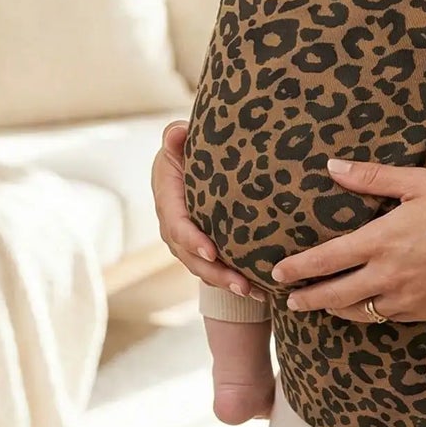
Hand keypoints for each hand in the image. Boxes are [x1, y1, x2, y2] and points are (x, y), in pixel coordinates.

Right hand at [151, 120, 260, 298]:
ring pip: (203, 268)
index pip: (177, 225)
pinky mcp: (202, 247)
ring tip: (253, 292)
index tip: (212, 251)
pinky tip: (258, 289)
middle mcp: (172, 225)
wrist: (190, 164)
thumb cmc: (187, 148)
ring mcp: (186, 240)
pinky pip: (214, 268)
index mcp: (167, 199)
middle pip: (191, 256)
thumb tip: (175, 134)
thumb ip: (176, 138)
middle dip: (215, 272)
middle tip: (241, 285)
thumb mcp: (178, 141)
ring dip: (227, 283)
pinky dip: (233, 280)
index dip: (192, 240)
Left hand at [272, 157, 425, 323]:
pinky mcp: (425, 313)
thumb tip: (333, 166)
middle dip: (307, 299)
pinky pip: (387, 318)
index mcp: (382, 241)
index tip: (278, 273)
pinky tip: (366, 308)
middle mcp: (388, 275)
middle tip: (290, 300)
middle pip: (333, 295)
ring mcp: (407, 299)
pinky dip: (369, 314)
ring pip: (358, 313)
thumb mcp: (419, 182)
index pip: (325, 260)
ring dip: (335, 310)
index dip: (297, 268)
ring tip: (323, 306)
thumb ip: (372, 177)